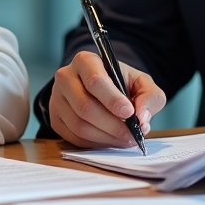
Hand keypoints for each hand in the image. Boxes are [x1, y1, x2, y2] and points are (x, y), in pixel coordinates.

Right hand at [48, 50, 165, 147]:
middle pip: (86, 107)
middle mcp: (65, 77)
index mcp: (85, 61)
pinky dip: (96, 143)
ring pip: (79, 125)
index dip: (112, 100)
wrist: (100, 88)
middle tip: (132, 134)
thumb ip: (150, 96)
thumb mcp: (141, 82)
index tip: (129, 113)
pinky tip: (110, 140)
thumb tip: (142, 118)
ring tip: (124, 139)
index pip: (95, 81)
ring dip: (106, 137)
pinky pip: (74, 138)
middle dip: (113, 125)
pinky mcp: (55, 118)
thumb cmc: (120, 83)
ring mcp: (56, 99)